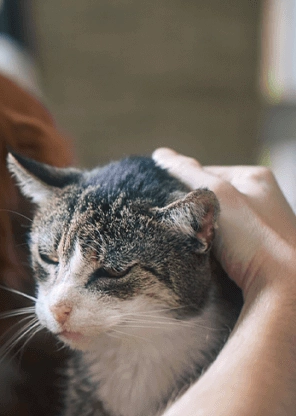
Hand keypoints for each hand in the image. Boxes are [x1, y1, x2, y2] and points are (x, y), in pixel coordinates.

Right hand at [153, 148, 295, 301]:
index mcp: (256, 178)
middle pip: (207, 199)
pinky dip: (208, 250)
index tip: (168, 203)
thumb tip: (160, 155)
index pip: (203, 172)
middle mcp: (260, 199)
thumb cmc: (255, 238)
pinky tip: (204, 258)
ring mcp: (259, 227)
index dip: (181, 186)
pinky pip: (220, 245)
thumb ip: (187, 173)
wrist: (284, 290)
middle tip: (178, 225)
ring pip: (212, 223)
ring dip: (197, 233)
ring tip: (190, 243)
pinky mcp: (254, 253)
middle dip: (190, 211)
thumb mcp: (217, 196)